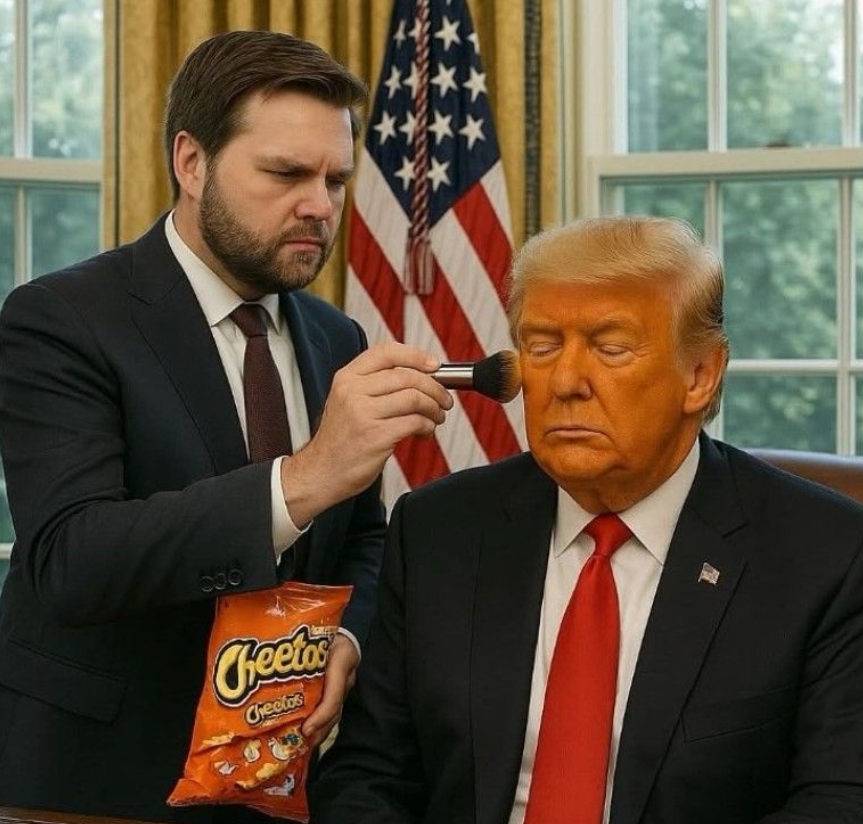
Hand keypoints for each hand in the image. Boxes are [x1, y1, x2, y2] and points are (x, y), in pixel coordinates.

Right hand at [282, 342, 452, 524]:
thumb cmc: (340, 440)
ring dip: (434, 407)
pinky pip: (414, 422)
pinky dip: (427, 426)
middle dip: (434, 387)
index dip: (416, 356)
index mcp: (346, 378)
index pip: (386, 352)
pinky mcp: (376, 436)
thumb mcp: (347, 401)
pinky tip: (424, 432)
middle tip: (444, 399)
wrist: (321, 472)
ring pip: (414, 398)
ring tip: (436, 417)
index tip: (434, 365)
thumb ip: (375, 385)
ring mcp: (363, 413)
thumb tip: (420, 376)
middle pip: (407, 376)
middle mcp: (352, 391)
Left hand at [301, 633, 359, 748]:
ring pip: (333, 713)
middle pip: (335, 709)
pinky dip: (318, 722)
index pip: (334, 694)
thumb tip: (260, 664)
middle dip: (319, 729)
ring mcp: (343, 684)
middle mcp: (345, 677)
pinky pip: (330, 708)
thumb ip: (292, 646)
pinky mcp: (337, 688)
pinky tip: (304, 733)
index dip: (321, 715)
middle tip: (300, 744)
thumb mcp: (311, 632)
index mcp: (342, 660)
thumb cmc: (319, 628)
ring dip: (318, 730)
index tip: (306, 729)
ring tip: (300, 745)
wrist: (335, 624)